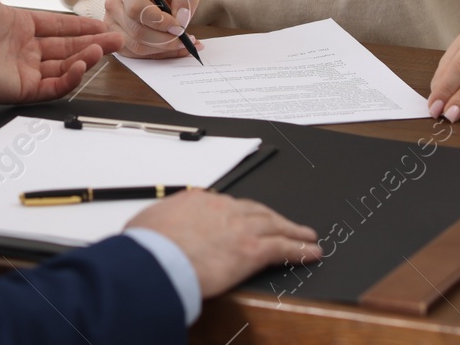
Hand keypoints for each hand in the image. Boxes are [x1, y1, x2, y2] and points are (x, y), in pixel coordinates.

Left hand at [0, 0, 124, 103]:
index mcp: (20, 27)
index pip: (59, 27)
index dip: (80, 27)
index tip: (100, 25)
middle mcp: (26, 49)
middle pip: (68, 47)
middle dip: (94, 44)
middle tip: (116, 41)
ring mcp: (26, 70)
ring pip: (65, 66)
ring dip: (86, 58)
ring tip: (103, 50)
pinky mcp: (25, 89)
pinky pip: (55, 86)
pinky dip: (71, 78)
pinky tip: (82, 66)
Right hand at [101, 0, 203, 58]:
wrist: (152, 0)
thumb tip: (181, 19)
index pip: (137, 8)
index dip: (159, 21)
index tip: (178, 27)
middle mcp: (115, 7)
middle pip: (137, 31)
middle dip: (165, 39)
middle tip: (184, 39)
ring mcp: (112, 27)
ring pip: (137, 47)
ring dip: (164, 49)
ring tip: (183, 44)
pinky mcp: (117, 43)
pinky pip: (138, 56)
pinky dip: (159, 55)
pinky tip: (174, 49)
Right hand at [127, 190, 318, 295]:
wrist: (157, 259)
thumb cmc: (148, 245)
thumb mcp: (148, 223)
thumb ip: (161, 223)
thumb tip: (155, 230)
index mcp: (198, 200)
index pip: (227, 205)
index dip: (241, 213)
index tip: (247, 218)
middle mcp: (223, 209)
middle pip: (256, 210)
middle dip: (273, 217)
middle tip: (286, 222)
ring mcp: (240, 227)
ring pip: (275, 225)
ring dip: (293, 230)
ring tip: (306, 236)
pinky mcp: (252, 251)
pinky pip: (284, 248)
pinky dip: (300, 250)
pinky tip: (311, 252)